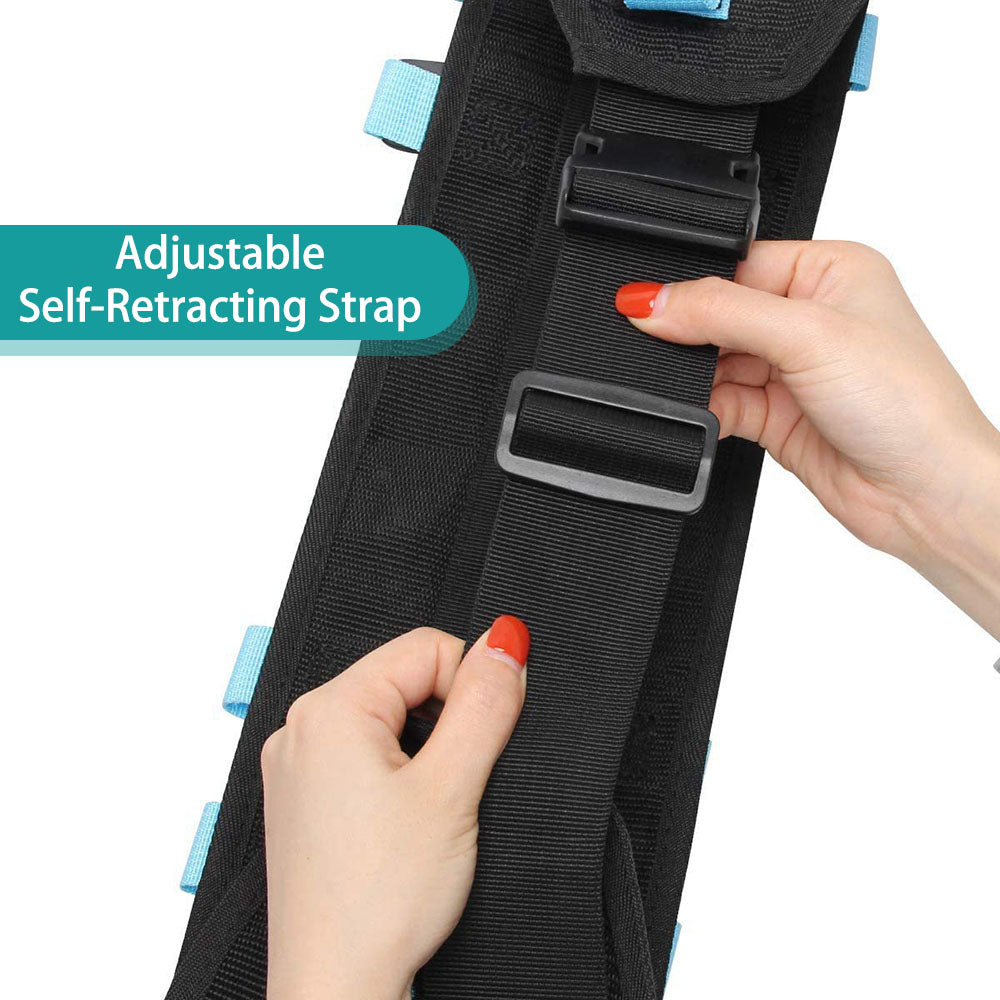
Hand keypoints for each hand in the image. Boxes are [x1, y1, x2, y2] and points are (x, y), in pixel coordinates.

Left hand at [262, 617, 529, 999]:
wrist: (334, 989)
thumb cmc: (377, 903)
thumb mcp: (451, 787)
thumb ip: (484, 703)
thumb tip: (504, 641)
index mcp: (327, 709)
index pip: (425, 648)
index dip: (471, 684)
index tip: (488, 734)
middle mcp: (300, 729)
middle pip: (404, 680)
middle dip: (446, 719)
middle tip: (457, 784)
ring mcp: (296, 766)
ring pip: (388, 719)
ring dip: (424, 749)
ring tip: (431, 811)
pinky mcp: (304, 799)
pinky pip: (363, 755)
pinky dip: (398, 774)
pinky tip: (405, 823)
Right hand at [616, 241, 999, 637]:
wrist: (926, 495)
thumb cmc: (911, 405)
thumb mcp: (810, 335)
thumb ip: (722, 312)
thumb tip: (652, 300)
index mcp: (830, 272)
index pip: (738, 264)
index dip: (693, 283)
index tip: (650, 303)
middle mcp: (809, 318)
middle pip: (718, 314)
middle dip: (690, 336)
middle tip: (661, 348)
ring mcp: (790, 370)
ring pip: (712, 363)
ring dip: (694, 379)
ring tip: (691, 389)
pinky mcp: (774, 416)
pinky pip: (718, 404)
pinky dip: (702, 412)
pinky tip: (701, 415)